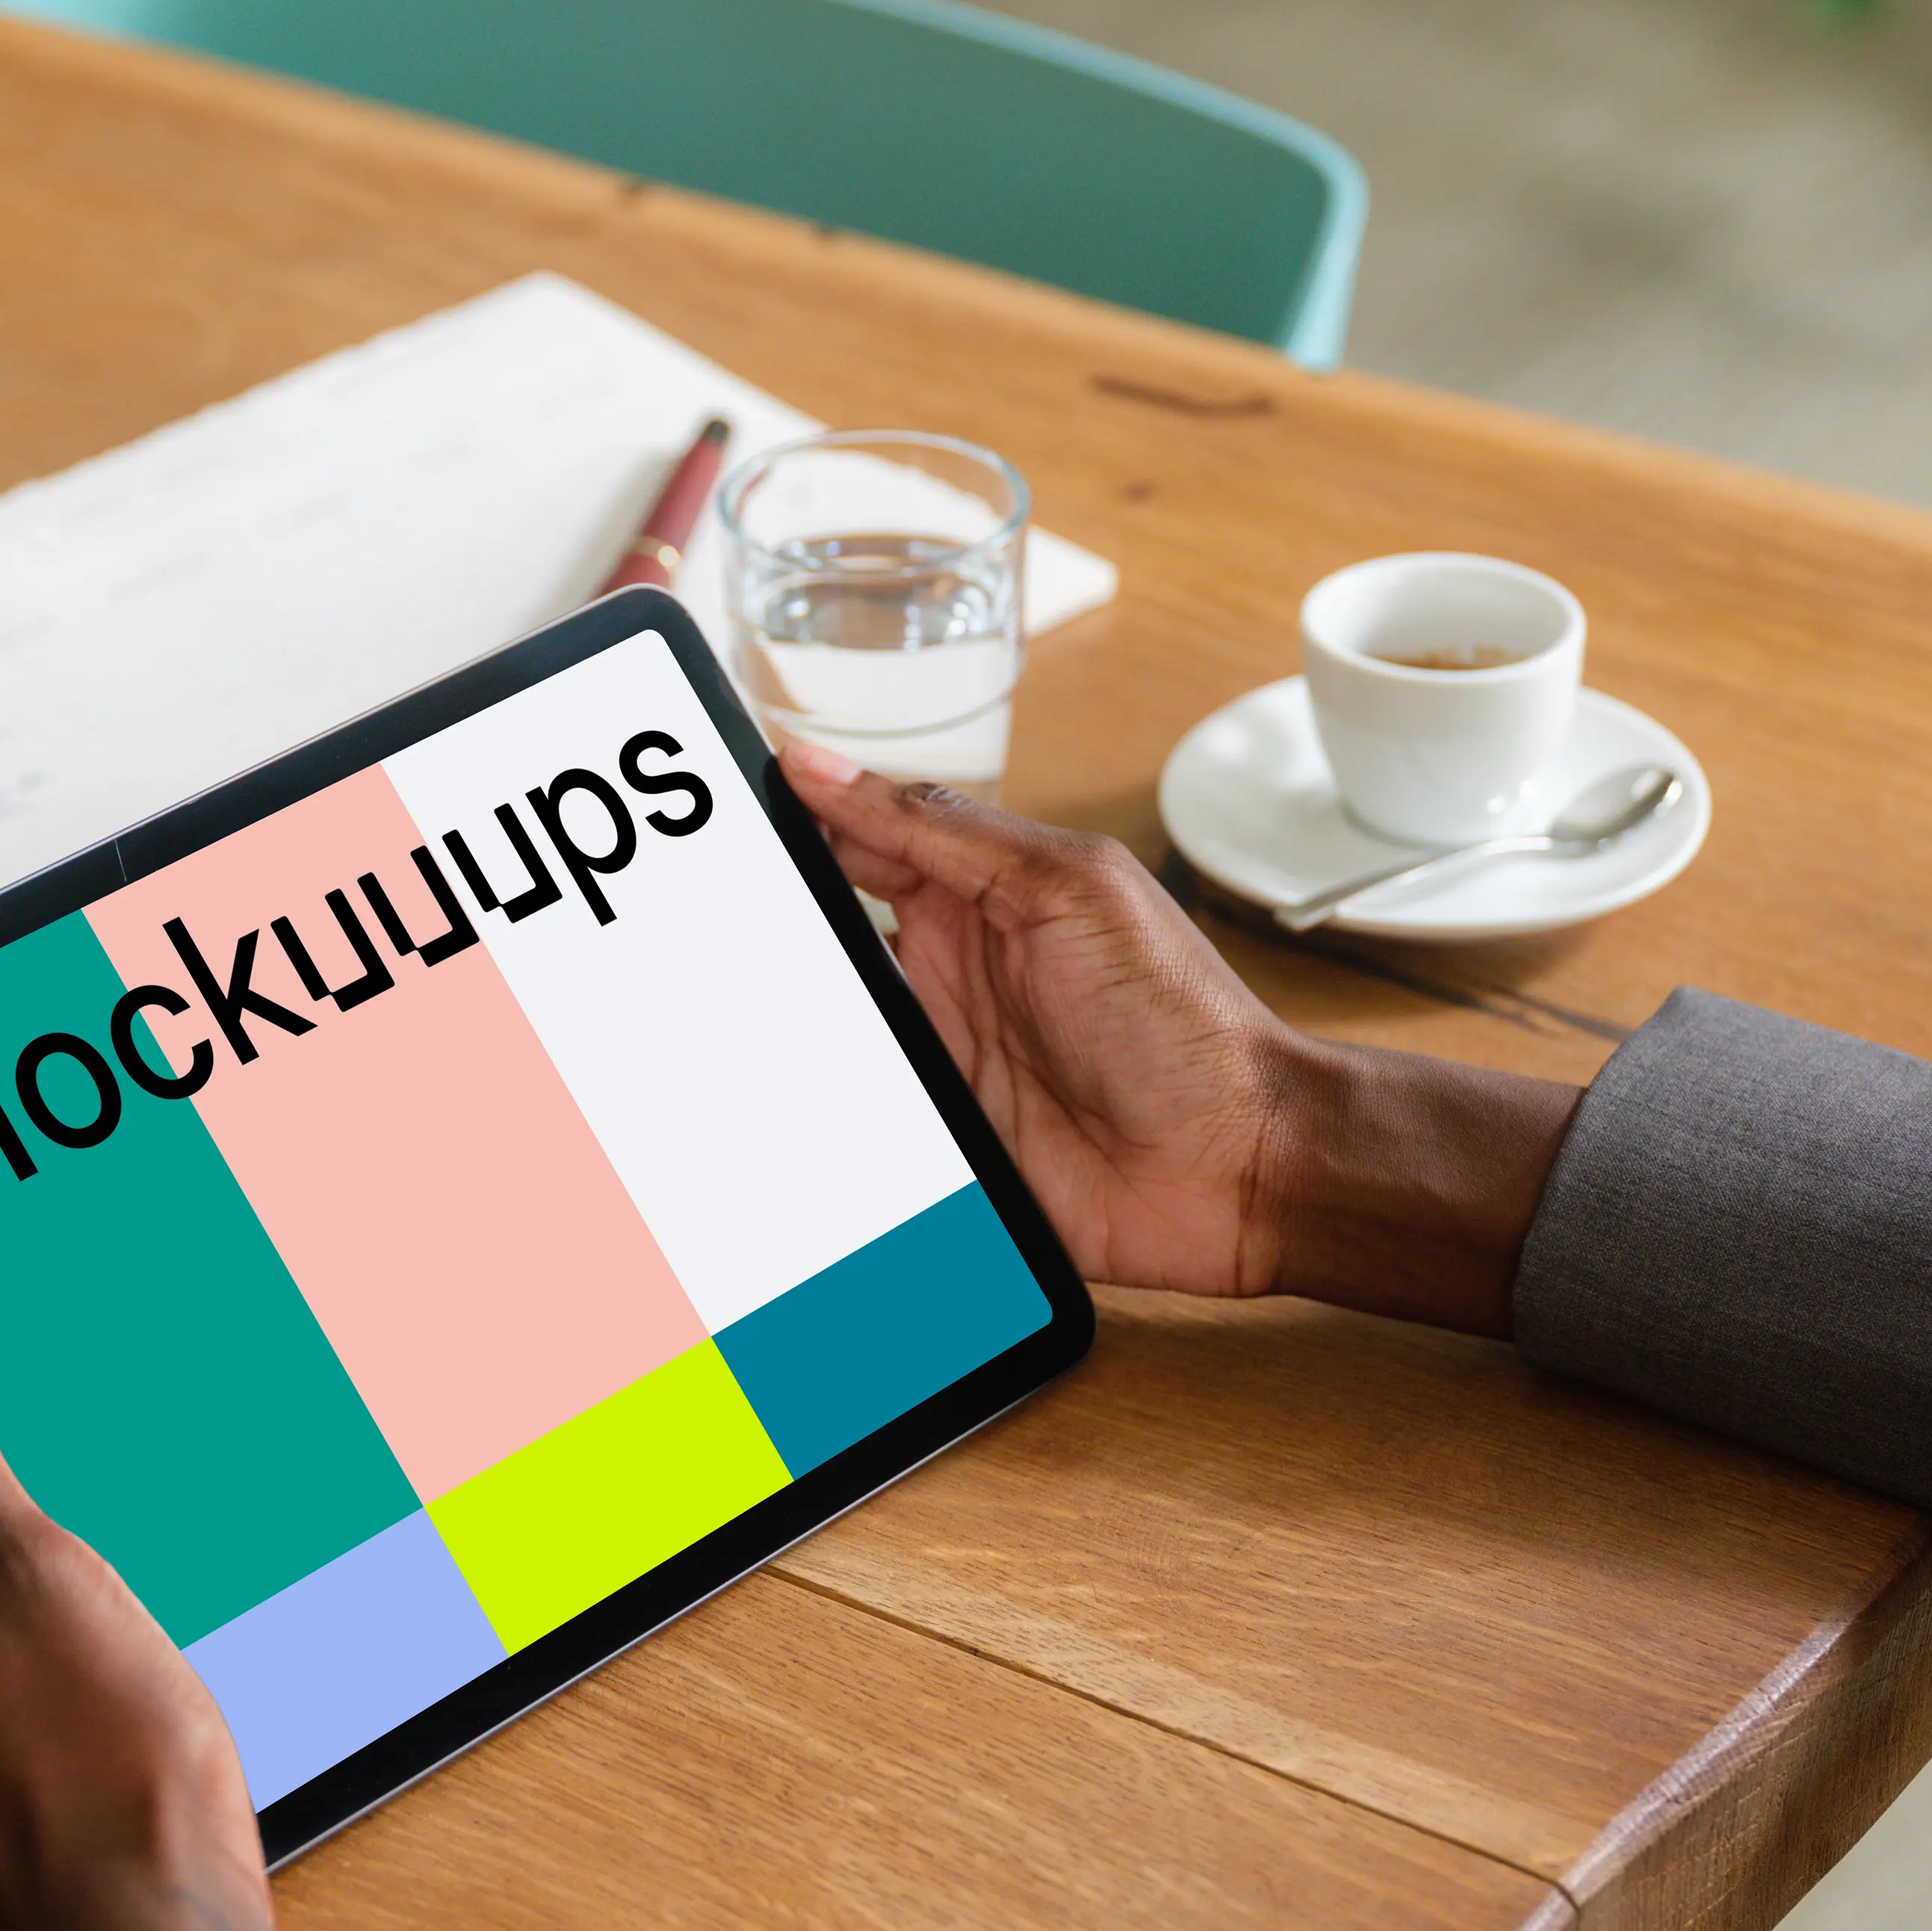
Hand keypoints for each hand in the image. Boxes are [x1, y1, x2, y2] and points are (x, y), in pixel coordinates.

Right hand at [779, 748, 1580, 1336]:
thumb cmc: (1181, 1019)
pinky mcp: (937, 1143)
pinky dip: (808, 1115)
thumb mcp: (1064, 888)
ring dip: (776, 1026)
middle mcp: (947, 974)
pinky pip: (850, 1122)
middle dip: (760, 931)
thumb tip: (825, 767)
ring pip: (823, 1031)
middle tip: (689, 923)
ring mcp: (938, 1061)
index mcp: (977, 895)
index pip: (855, 840)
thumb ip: (942, 826)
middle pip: (822, 939)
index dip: (791, 821)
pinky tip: (757, 1109)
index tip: (714, 811)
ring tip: (701, 1019)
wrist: (1241, 1163)